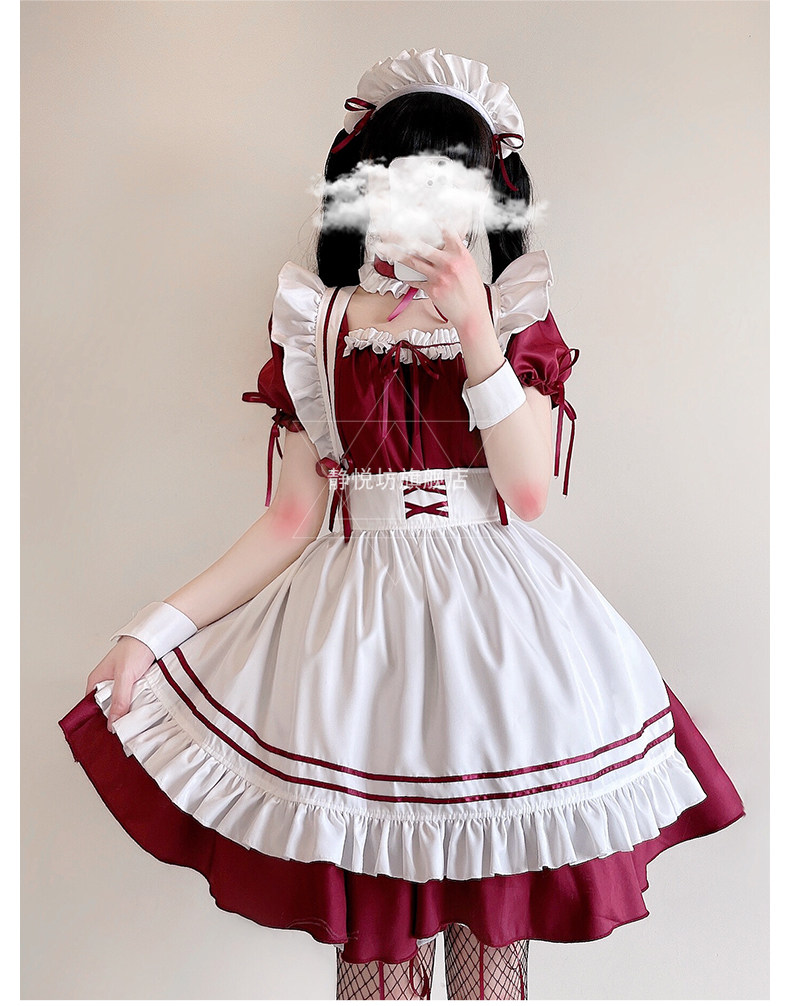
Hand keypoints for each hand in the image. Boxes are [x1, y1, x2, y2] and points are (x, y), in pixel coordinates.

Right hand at [84, 635, 155, 731]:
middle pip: (108, 708)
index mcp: (97, 681)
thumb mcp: (125, 675)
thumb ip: (119, 698)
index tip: (108, 732)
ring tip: (134, 722)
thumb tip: (112, 721)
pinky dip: (138, 704)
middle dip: (116, 718)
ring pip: (122, 704)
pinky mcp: (134, 684)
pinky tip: (143, 710)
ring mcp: (121, 685)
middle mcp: (107, 684)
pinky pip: (133, 699)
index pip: (92, 707)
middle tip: (124, 731)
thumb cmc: (134, 648)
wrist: (154, 637)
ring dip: (128, 711)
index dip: (99, 720)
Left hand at [376, 225, 490, 334]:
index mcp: (461, 254)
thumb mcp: (469, 266)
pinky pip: (415, 280)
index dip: (435, 220)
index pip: (447, 231)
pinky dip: (407, 275)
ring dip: (395, 253)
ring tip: (383, 247)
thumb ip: (456, 253)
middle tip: (388, 230)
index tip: (421, 211)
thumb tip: (444, 244)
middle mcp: (449, 263)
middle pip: (421, 245)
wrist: (472, 314)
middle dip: (401, 236)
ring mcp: (439, 276)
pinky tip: (399, 270)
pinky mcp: (432, 289)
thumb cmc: (472, 292)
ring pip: (412, 261)